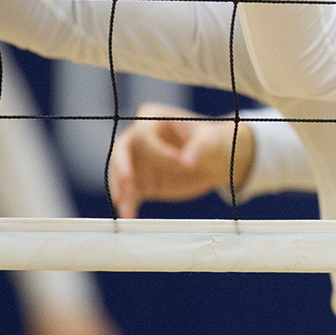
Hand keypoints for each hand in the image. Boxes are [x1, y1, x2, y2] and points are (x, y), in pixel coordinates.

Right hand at [106, 102, 256, 218]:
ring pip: (121, 175)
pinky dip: (129, 204)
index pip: (145, 135)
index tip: (183, 164)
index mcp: (153, 118)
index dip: (160, 150)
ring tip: (126, 210)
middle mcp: (138, 137)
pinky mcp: (141, 182)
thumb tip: (187, 162)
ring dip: (122, 191)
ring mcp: (137, 161)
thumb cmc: (210, 141)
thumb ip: (199, 148)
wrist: (214, 160)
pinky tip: (130, 216)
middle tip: (126, 180)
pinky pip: (130, 193)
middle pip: (121, 151)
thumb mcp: (210, 140)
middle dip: (122, 166)